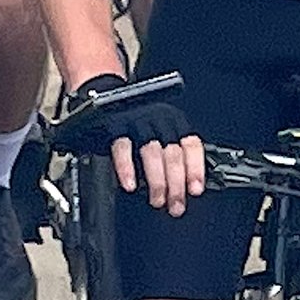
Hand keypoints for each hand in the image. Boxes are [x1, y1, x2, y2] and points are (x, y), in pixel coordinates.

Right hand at [67, 71, 205, 218]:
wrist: (103, 94)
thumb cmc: (136, 122)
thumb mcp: (159, 133)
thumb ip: (170, 156)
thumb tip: (183, 188)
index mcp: (174, 122)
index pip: (191, 145)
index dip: (195, 169)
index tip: (195, 190)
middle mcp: (158, 120)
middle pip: (173, 154)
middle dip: (176, 184)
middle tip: (176, 206)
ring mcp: (136, 121)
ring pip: (152, 152)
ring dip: (157, 181)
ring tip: (157, 200)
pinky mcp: (114, 125)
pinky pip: (123, 149)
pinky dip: (127, 169)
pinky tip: (130, 185)